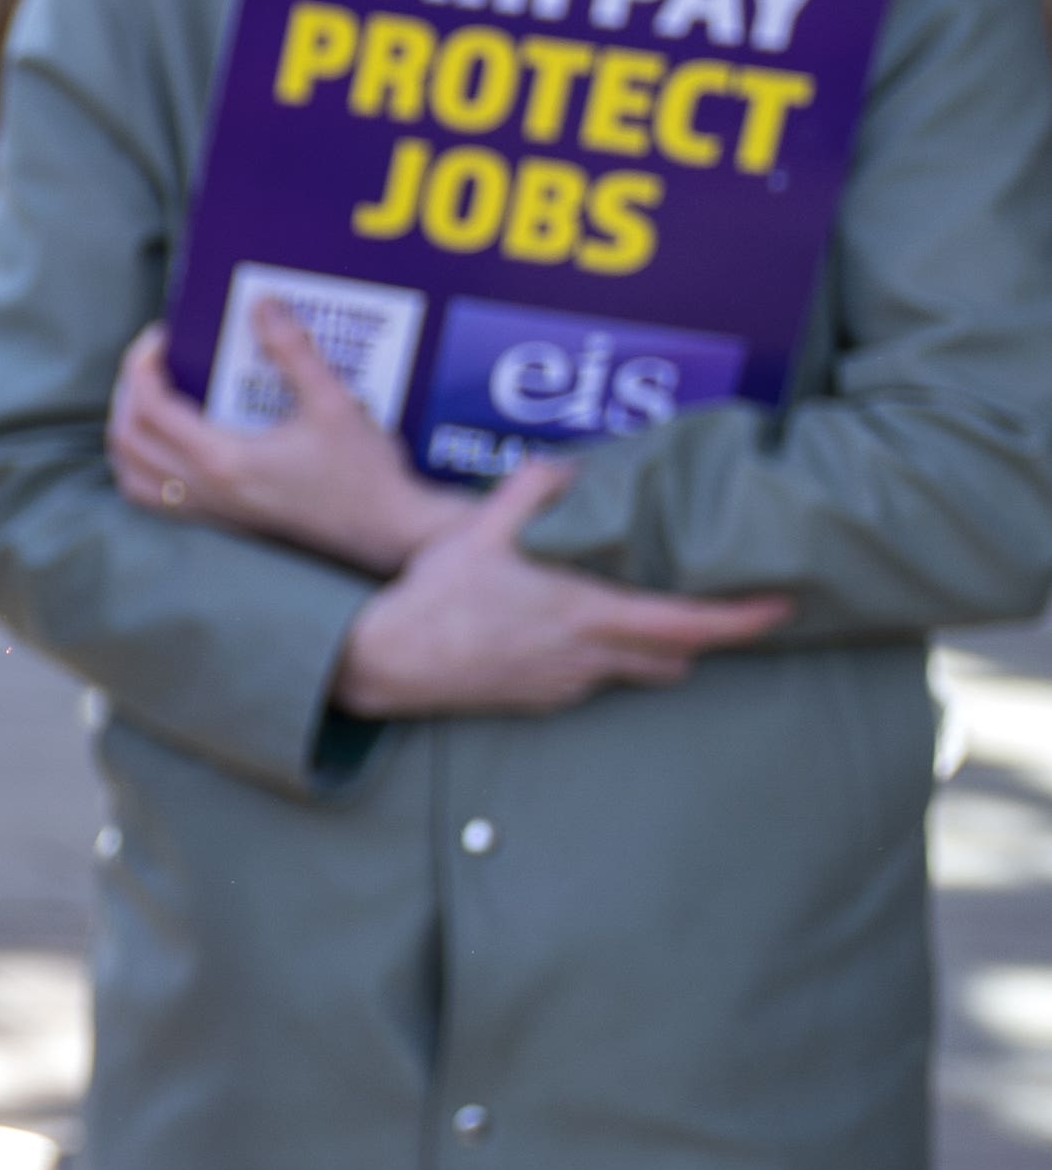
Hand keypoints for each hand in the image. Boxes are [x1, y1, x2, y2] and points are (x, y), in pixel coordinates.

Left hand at [110, 320, 461, 577]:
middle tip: (154, 360)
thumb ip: (293, 353)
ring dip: (127, 431)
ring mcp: (211, 510)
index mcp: (224, 459)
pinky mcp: (223, 521)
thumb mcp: (333, 404)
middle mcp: (206, 489)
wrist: (387, 532)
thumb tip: (263, 306)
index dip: (142, 365)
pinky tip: (167, 441)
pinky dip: (141, 465)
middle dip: (127, 392)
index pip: (150, 407)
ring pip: (132, 474)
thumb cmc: (366, 473)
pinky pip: (154, 498)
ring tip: (150, 395)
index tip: (161, 337)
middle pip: (127, 439)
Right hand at [331, 459, 784, 716]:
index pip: (687, 624)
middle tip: (705, 608)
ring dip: (650, 651)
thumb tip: (570, 469)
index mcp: (587, 614)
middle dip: (697, 638)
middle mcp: (588, 657)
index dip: (741, 619)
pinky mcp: (542, 701)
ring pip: (636, 674)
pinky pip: (590, 682)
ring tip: (632, 617)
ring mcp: (567, 685)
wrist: (389, 660)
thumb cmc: (437, 595)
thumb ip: (533, 492)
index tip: (779, 608)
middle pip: (675, 658)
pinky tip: (562, 635)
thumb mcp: (480, 528)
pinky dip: (597, 661)